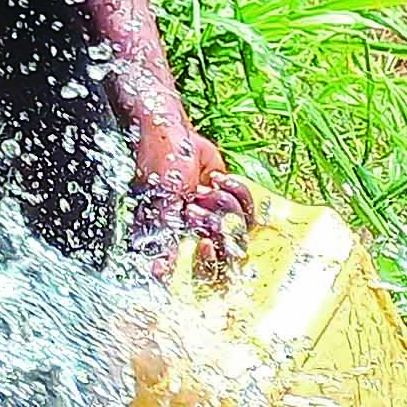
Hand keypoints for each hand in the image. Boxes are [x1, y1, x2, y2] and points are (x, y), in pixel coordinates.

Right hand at [123, 131, 254, 275]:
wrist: (175, 133)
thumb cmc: (160, 167)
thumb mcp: (162, 203)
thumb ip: (165, 238)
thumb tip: (158, 273)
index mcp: (176, 240)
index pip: (199, 272)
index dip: (207, 264)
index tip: (205, 245)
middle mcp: (197, 233)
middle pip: (226, 254)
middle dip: (214, 224)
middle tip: (197, 205)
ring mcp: (216, 217)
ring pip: (237, 228)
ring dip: (221, 202)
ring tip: (203, 188)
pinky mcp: (231, 201)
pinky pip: (248, 208)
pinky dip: (236, 190)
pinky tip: (217, 179)